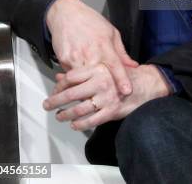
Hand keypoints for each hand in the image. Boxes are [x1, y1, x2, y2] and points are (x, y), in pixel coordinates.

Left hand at [42, 63, 171, 129]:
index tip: (53, 91)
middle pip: (71, 94)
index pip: (71, 77)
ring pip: (78, 109)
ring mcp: (106, 97)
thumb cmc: (122, 76)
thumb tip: (61, 76)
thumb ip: (82, 71)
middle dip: (56, 101)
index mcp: (99, 68)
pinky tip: (74, 124)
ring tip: (59, 116)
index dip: (59, 86)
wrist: (145, 85)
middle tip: (47, 105)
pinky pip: (90, 121)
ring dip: (65, 115)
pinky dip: (79, 124)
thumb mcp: (103, 67)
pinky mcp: (111, 111)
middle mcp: (102, 82)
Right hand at [45, 0, 138, 94]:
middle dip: (104, 88)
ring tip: (92, 90)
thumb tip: (133, 66)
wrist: (66, 14)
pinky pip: (72, 76)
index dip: (122, 79)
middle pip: (99, 77)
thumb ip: (121, 52)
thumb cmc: (90, 21)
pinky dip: (77, 80)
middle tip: (108, 95)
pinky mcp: (64, 61)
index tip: (127, 91)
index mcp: (104, 45)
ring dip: (88, 87)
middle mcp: (90, 52)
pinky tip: (79, 77)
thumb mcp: (111, 32)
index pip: (115, 65)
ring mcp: (76, 57)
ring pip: (84, 81)